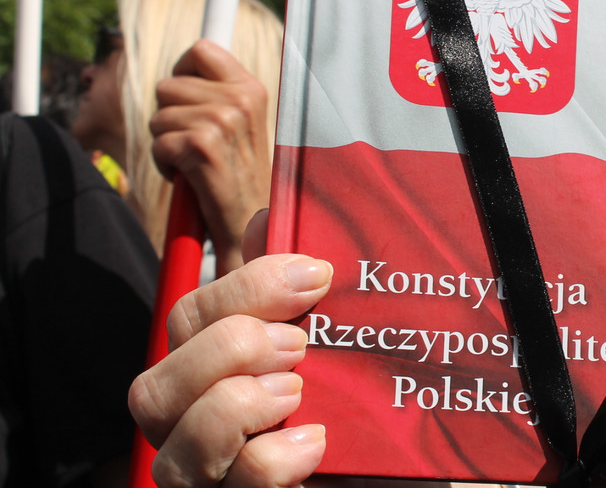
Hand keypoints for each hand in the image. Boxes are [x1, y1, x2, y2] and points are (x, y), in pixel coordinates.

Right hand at [129, 211, 331, 485]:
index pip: (188, 319)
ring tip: (297, 392)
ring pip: (173, 446)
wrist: (379, 472)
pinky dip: (273, 459)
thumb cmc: (346, 408)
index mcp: (207, 376)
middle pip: (154, 387)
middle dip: (230, 348)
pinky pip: (237, 482)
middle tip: (300, 344)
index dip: (245, 287)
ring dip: (238, 403)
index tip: (315, 275)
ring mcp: (205, 478)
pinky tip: (313, 443)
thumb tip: (269, 216)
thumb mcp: (328, 340)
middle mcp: (188, 431)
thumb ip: (291, 286)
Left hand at [150, 39, 272, 274]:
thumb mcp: (240, 125)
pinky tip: (190, 178)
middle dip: (170, 116)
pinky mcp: (203, 147)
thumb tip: (188, 60)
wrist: (252, 227)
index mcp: (252, 88)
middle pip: (169, 84)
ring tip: (195, 162)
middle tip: (195, 144)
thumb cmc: (240, 177)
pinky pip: (159, 142)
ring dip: (166, 143)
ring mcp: (224, 121)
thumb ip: (218, 92)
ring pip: (159, 116)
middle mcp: (241, 99)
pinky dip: (165, 165)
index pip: (201, 49)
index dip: (182, 72)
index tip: (187, 100)